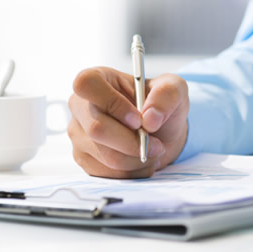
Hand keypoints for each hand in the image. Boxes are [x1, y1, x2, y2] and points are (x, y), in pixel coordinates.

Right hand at [68, 67, 188, 177]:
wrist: (159, 133)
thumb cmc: (159, 106)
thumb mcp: (174, 90)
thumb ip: (167, 95)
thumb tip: (150, 118)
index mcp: (97, 78)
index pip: (86, 84)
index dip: (113, 103)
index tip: (138, 120)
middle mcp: (80, 106)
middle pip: (97, 128)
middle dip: (133, 142)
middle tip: (156, 144)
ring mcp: (78, 134)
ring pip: (106, 155)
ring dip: (137, 159)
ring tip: (151, 151)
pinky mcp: (84, 159)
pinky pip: (108, 173)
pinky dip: (132, 172)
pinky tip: (140, 161)